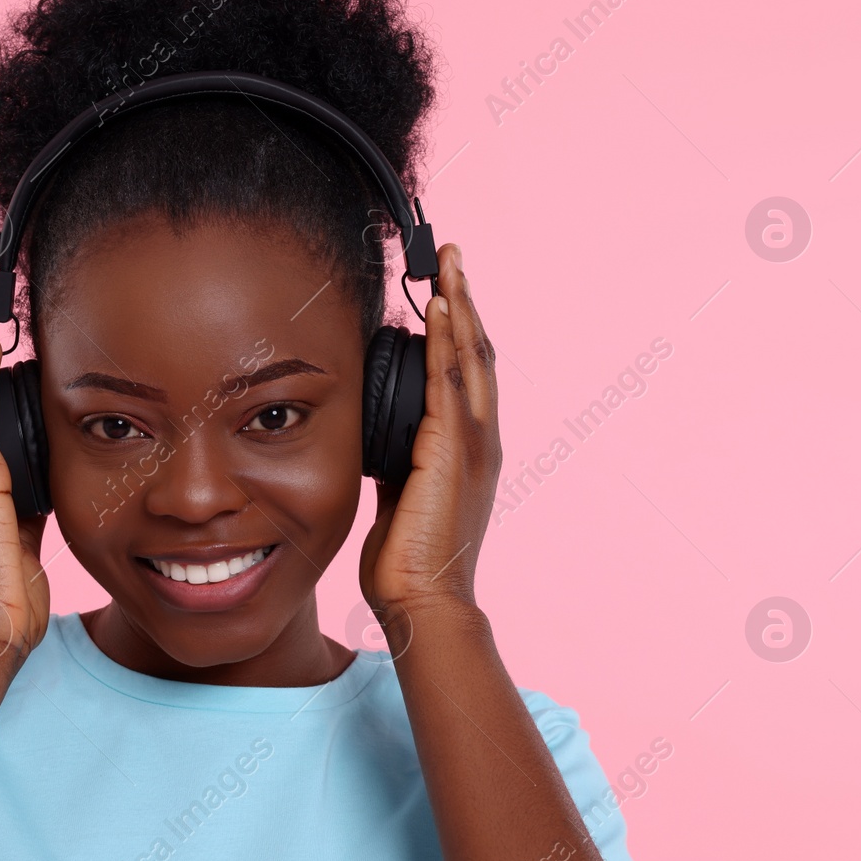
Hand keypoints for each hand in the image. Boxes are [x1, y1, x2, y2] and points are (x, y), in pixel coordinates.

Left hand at [358, 243, 502, 626]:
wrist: (424, 602)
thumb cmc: (409, 559)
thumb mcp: (401, 495)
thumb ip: (398, 460)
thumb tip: (379, 438)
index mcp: (470, 451)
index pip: (468, 375)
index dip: (461, 329)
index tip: (447, 291)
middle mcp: (481, 440)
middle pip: (479, 353)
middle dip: (466, 302)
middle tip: (453, 258)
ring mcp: (472, 444)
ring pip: (471, 357)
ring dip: (460, 307)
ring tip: (449, 265)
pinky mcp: (451, 451)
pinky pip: (450, 383)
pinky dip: (448, 341)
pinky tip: (439, 309)